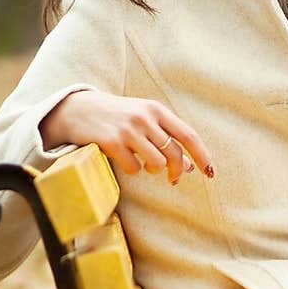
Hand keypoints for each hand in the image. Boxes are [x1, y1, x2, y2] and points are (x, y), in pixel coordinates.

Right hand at [40, 89, 213, 183]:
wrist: (78, 109)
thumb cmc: (116, 116)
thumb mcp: (142, 119)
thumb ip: (165, 137)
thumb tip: (188, 166)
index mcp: (156, 109)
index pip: (188, 135)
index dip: (201, 156)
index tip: (209, 172)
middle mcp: (145, 117)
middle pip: (174, 153)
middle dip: (177, 171)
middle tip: (173, 179)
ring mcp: (128, 129)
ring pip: (157, 163)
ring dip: (153, 170)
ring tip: (144, 164)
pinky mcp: (112, 142)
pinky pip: (134, 168)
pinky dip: (132, 169)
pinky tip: (125, 161)